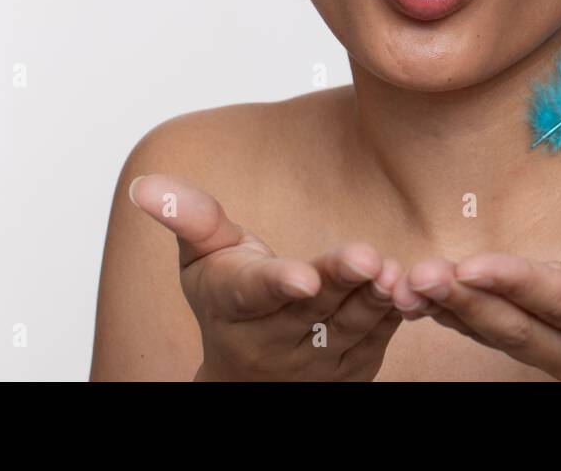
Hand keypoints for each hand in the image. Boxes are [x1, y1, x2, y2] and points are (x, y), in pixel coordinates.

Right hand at [129, 173, 403, 380]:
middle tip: (366, 258)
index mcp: (234, 305)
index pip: (256, 293)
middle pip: (313, 308)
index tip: (301, 277)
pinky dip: (397, 313)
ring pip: (352, 326)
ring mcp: (316, 359)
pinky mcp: (353, 367)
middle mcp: (274, 340)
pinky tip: (414, 286)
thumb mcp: (202, 258)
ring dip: (375, 299)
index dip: (278, 283)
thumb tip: (145, 184)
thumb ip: (190, 219)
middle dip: (341, 282)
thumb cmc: (228, 300)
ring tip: (393, 270)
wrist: (248, 376)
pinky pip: (380, 338)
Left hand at [392, 221, 560, 380]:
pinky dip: (445, 313)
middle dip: (466, 300)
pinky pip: (481, 332)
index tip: (474, 264)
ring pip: (491, 334)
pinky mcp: (523, 344)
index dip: (517, 284)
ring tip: (405, 283)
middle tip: (421, 275)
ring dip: (446, 309)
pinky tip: (409, 293)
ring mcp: (546, 354)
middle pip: (515, 327)